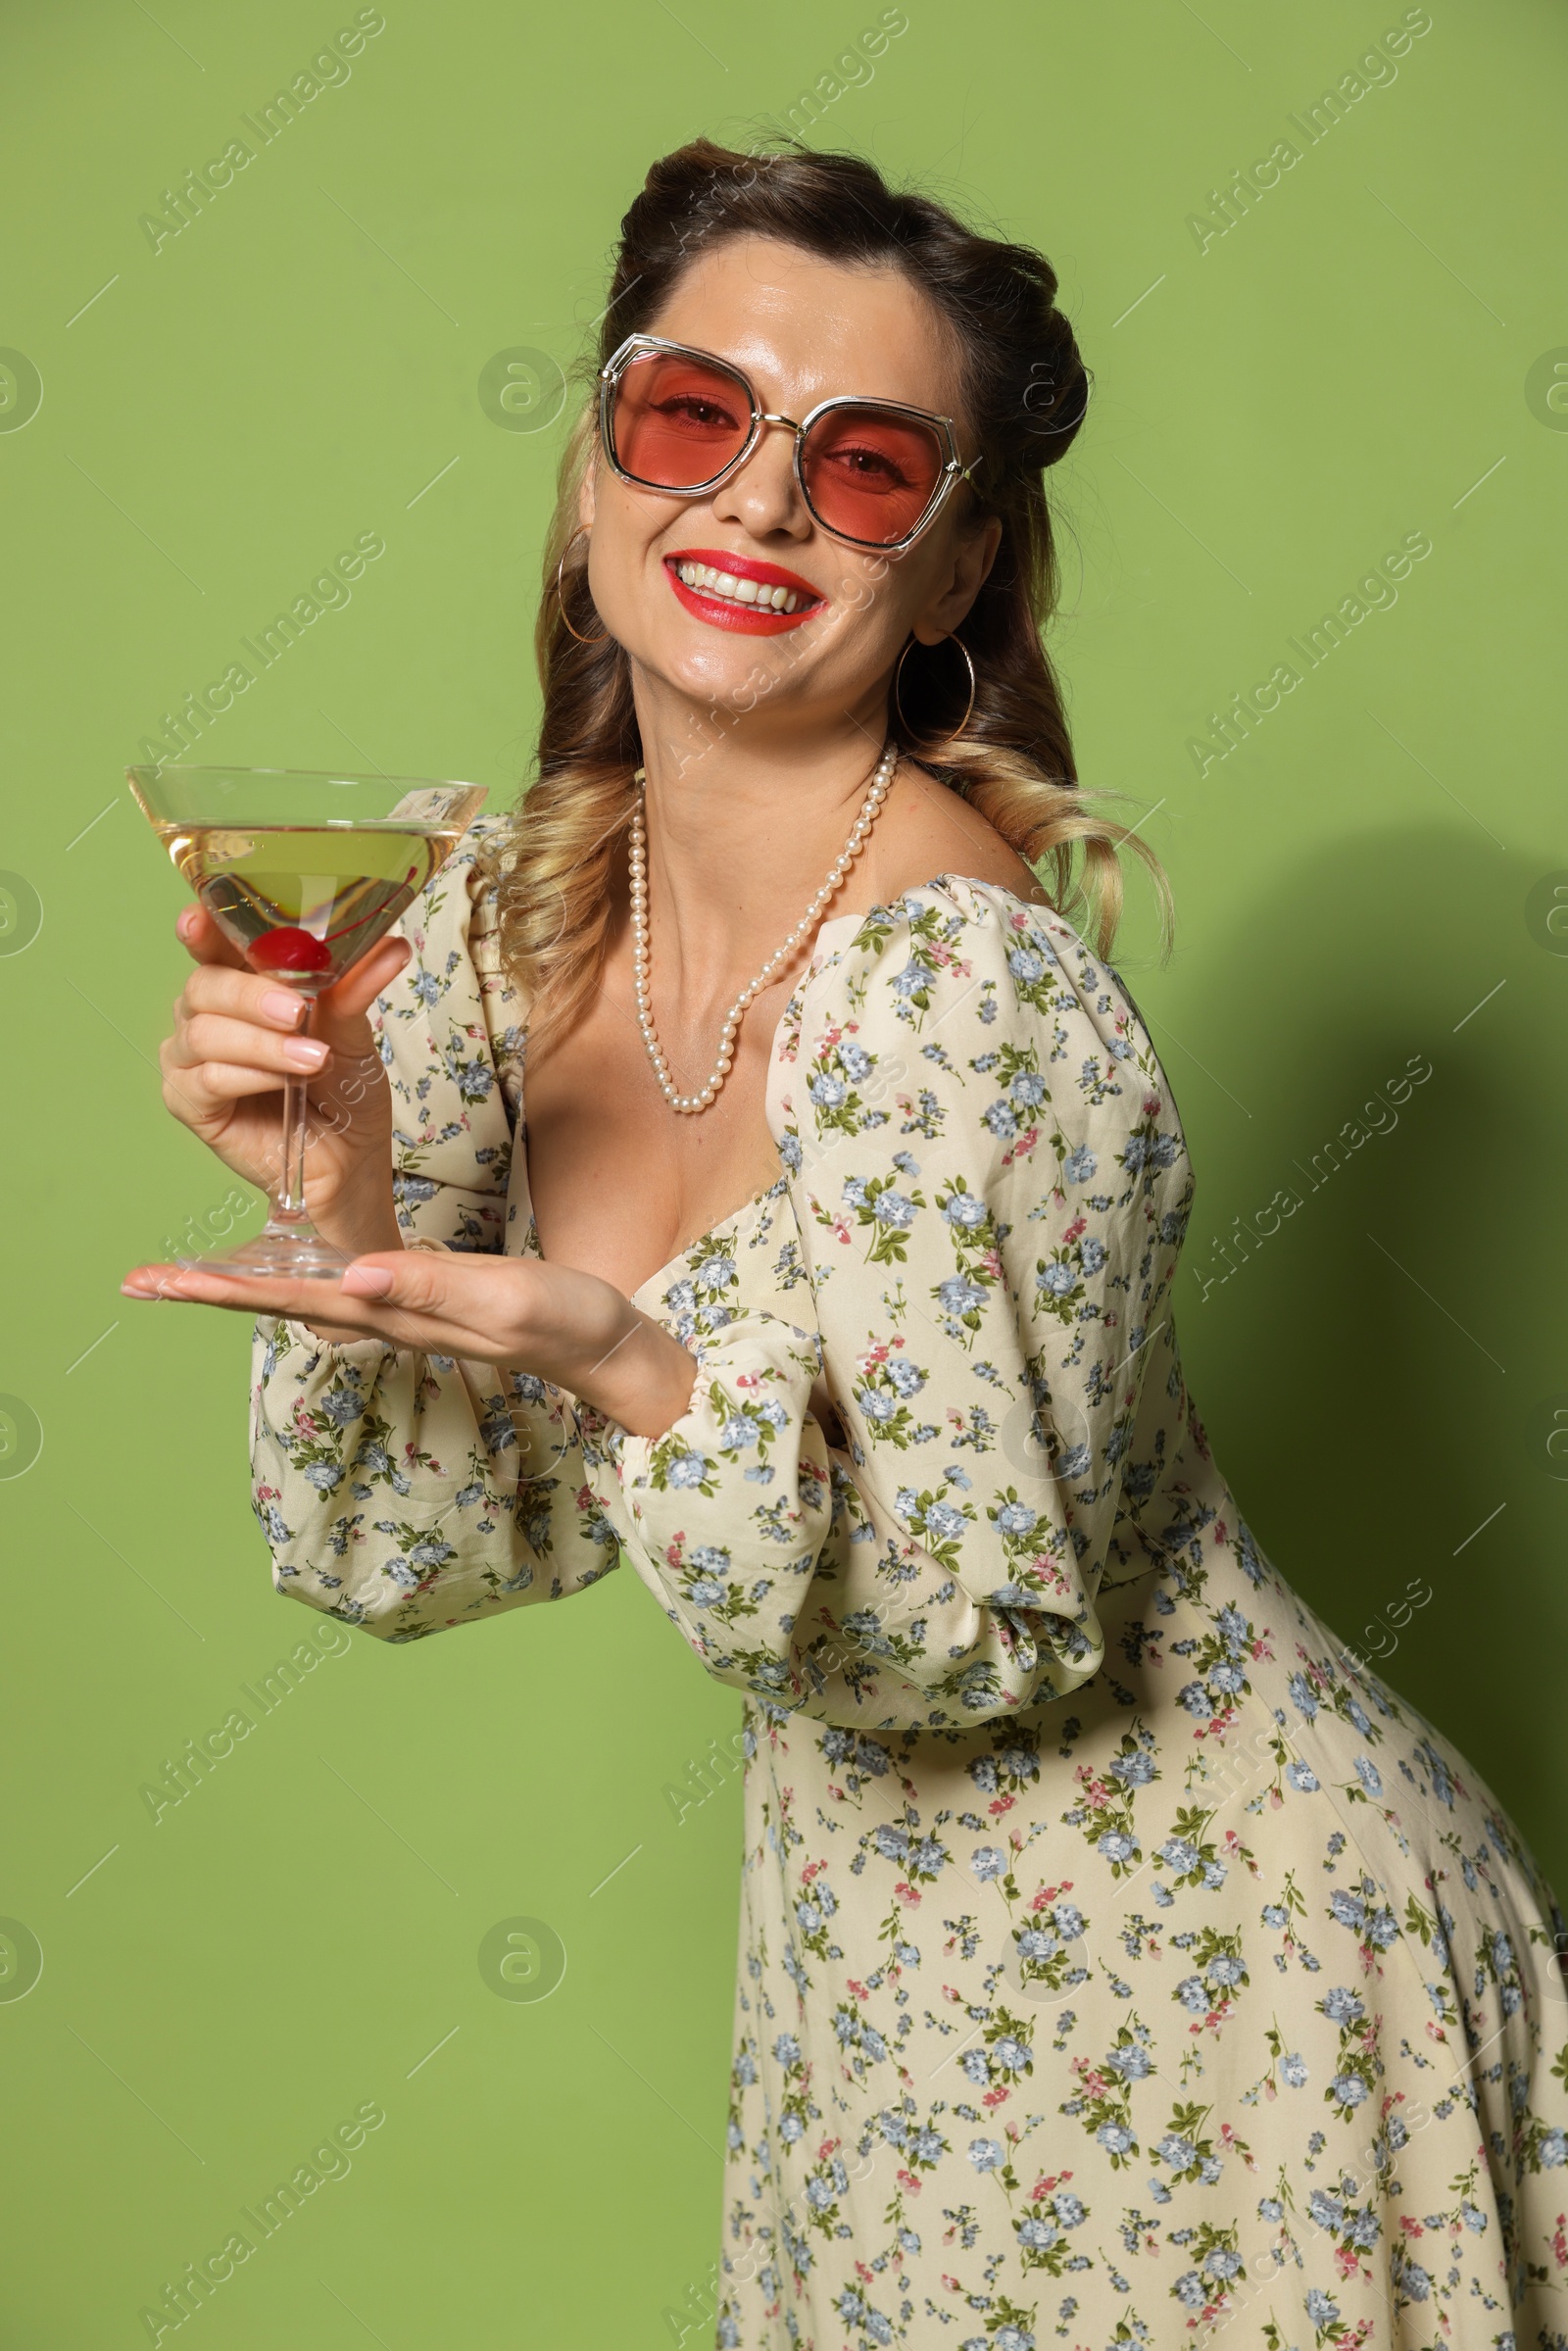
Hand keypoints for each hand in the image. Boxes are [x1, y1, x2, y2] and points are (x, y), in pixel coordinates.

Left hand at [119, 1246, 697, 1439]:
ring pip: (302, 1295)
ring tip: (183, 1275)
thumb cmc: (566, 1318)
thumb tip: (353, 1277)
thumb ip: (434, 1285)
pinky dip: (291, 1274)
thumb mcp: (508, 1295)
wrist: (606, 1346)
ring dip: (240, 1285)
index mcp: (396, 1313)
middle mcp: (385, 1316)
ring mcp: (400, 1312)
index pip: (293, 1297)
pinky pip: (338, 1285)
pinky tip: (275, 1269)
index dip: (225, 1287)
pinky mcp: (419, 1299)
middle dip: (209, 1290)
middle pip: (280, 1300)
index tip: (162, 1282)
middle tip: (138, 1281)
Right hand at [157, 903, 410, 1255]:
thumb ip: (354, 987)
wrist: (350, 1160)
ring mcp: (190, 1058)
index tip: (200, 916)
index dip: (204, 927)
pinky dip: (251, 1075)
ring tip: (312, 1058)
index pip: (212, 943)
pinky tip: (285, 1081)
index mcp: (239, 983)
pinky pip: (207, 1078)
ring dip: (262, 1043)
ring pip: (203, 1031)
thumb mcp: (353, 1031)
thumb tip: (389, 944)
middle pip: (203, 985)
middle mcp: (205, 1014)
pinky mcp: (189, 1102)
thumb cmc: (344, 1091)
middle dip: (250, 994)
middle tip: (297, 1010)